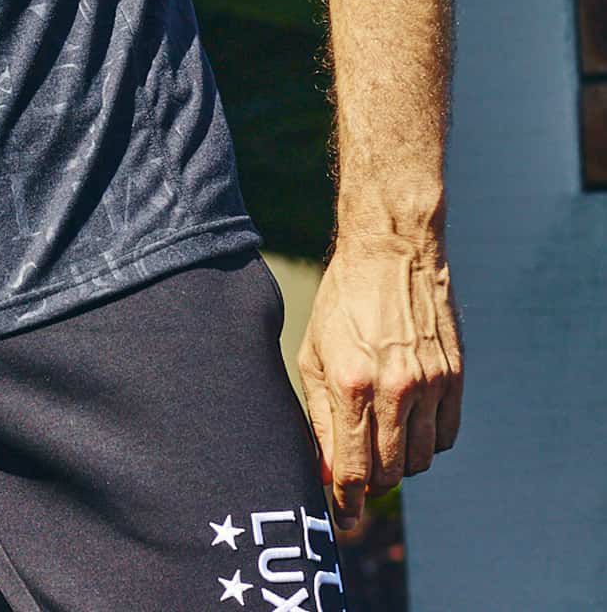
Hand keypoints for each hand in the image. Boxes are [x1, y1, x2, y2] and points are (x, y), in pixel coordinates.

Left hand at [295, 234, 462, 530]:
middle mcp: (394, 388)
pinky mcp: (455, 378)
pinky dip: (427, 443)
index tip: (342, 516)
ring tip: (382, 442)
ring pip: (421, 461)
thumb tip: (324, 469)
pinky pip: (446, 437)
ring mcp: (430, 384)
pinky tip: (410, 425)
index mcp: (351, 383)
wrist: (391, 252)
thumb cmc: (341, 302)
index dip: (346, 501)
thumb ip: (318, 415)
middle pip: (390, 472)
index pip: (353, 468)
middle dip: (371, 482)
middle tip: (359, 472)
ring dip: (400, 464)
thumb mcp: (313, 353)